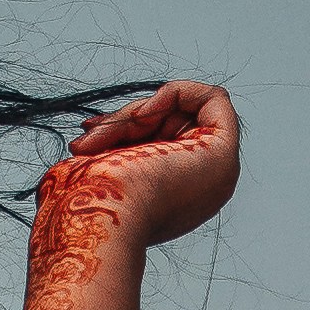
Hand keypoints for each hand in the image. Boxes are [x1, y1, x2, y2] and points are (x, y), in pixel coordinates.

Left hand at [43, 78, 239, 250]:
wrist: (94, 218)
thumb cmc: (85, 201)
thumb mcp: (100, 162)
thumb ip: (119, 146)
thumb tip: (114, 124)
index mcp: (173, 200)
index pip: (162, 139)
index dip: (131, 126)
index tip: (97, 131)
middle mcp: (200, 189)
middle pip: (172, 123)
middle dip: (129, 118)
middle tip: (92, 134)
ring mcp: (216, 174)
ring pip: (183, 112)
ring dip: (139, 112)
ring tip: (101, 136)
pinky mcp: (224, 155)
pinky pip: (214, 98)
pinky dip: (176, 91)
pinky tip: (145, 113)